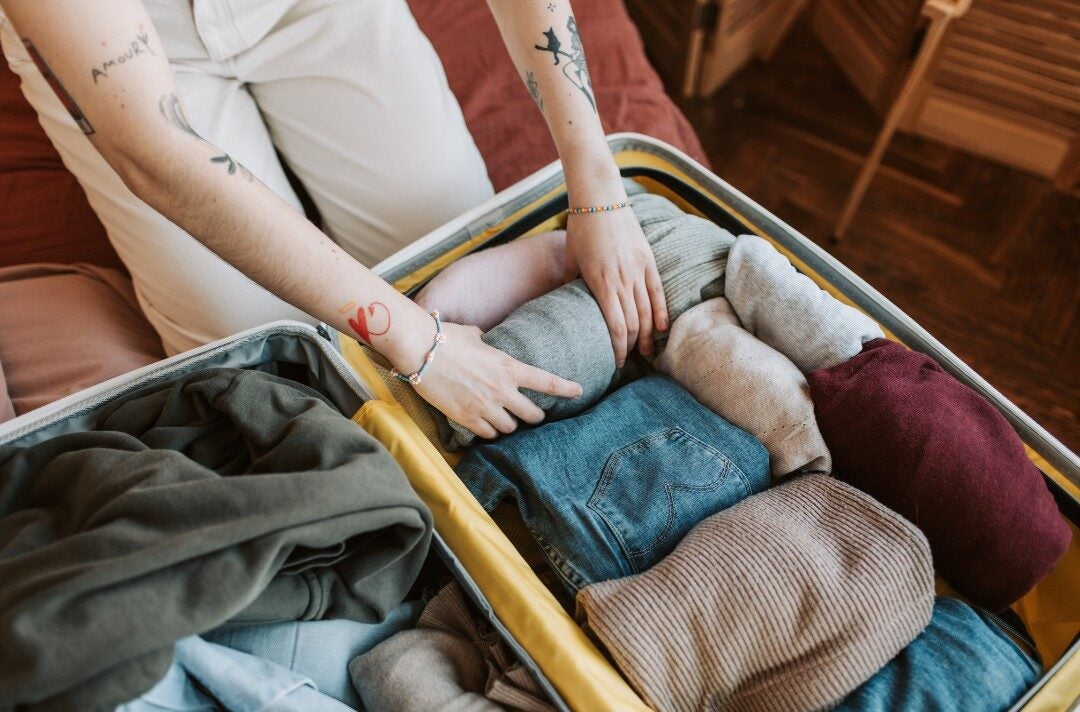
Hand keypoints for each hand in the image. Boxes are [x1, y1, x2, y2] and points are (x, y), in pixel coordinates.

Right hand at [412, 322, 582, 438]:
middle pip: (532, 415)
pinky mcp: (466, 418)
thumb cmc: (445, 337)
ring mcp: (484, 406)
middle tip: (533, 415)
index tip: (578, 391)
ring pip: (510, 428)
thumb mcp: (474, 336)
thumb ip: (485, 342)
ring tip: (503, 419)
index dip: (566, 388)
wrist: (420, 350)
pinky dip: (489, 431)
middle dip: (535, 416)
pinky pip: (488, 434)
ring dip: (509, 425)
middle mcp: (501, 390)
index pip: (546, 382)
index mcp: (508, 367)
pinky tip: (485, 425)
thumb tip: (483, 338)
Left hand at [565, 205, 667, 365]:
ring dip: (648, 335)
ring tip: (646, 352)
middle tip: (630, 360)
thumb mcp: (570, 259)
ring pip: (647, 311)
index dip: (618, 349)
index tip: (617, 363)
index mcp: (600, 283)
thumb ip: (569, 283)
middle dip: (632, 347)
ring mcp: (637, 269)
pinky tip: (661, 328)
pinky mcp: (648, 259)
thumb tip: (565, 304)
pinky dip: (661, 312)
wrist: (600, 198)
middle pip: (633, 324)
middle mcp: (622, 280)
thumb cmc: (580, 228)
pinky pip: (658, 291)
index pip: (615, 327)